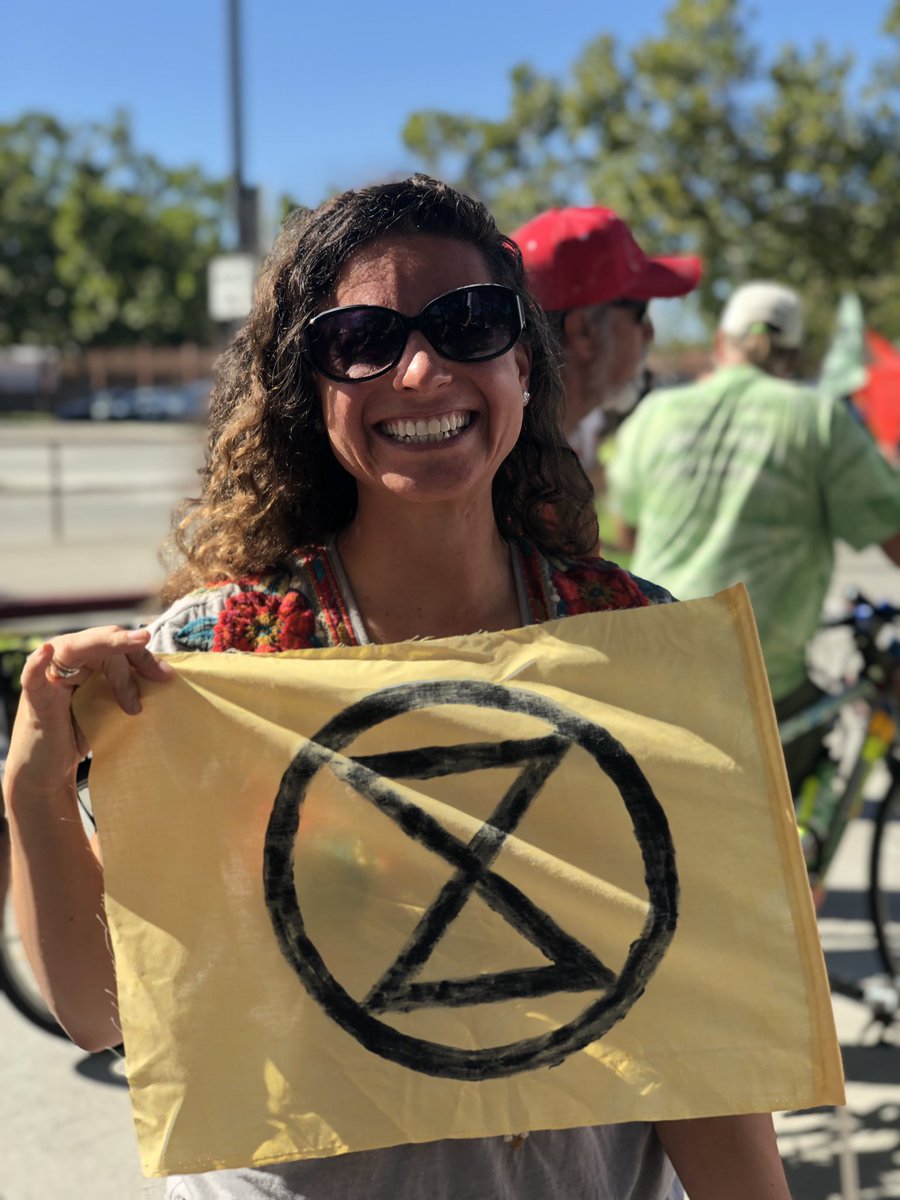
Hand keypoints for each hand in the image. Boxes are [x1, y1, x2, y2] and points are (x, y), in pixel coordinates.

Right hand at [8, 627, 174, 798]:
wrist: (52, 768)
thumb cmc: (82, 732)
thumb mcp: (112, 706)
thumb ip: (129, 686)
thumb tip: (165, 676)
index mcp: (86, 655)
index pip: (116, 644)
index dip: (143, 655)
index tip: (167, 676)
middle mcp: (66, 657)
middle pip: (103, 645)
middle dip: (134, 661)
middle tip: (160, 679)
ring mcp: (49, 674)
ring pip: (80, 652)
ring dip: (116, 675)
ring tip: (133, 704)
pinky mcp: (35, 696)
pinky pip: (33, 675)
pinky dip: (38, 663)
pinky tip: (46, 651)